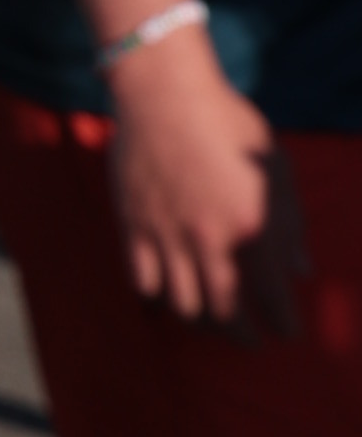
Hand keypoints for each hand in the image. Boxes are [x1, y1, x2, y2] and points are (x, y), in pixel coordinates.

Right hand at [105, 23, 302, 333]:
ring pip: (183, 304)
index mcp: (252, 226)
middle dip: (242, 336)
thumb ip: (292, 223)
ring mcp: (167, 236)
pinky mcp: (134, 227)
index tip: (287, 333)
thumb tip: (301, 269)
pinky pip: (143, 282)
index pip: (273, 298)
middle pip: (224, 313)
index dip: (283, 323)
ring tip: (211, 320)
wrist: (166, 94)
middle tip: (250, 341)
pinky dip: (158, 297)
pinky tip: (169, 296)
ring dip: (201, 321)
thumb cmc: (230, 125)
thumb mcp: (276, 168)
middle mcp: (210, 240)